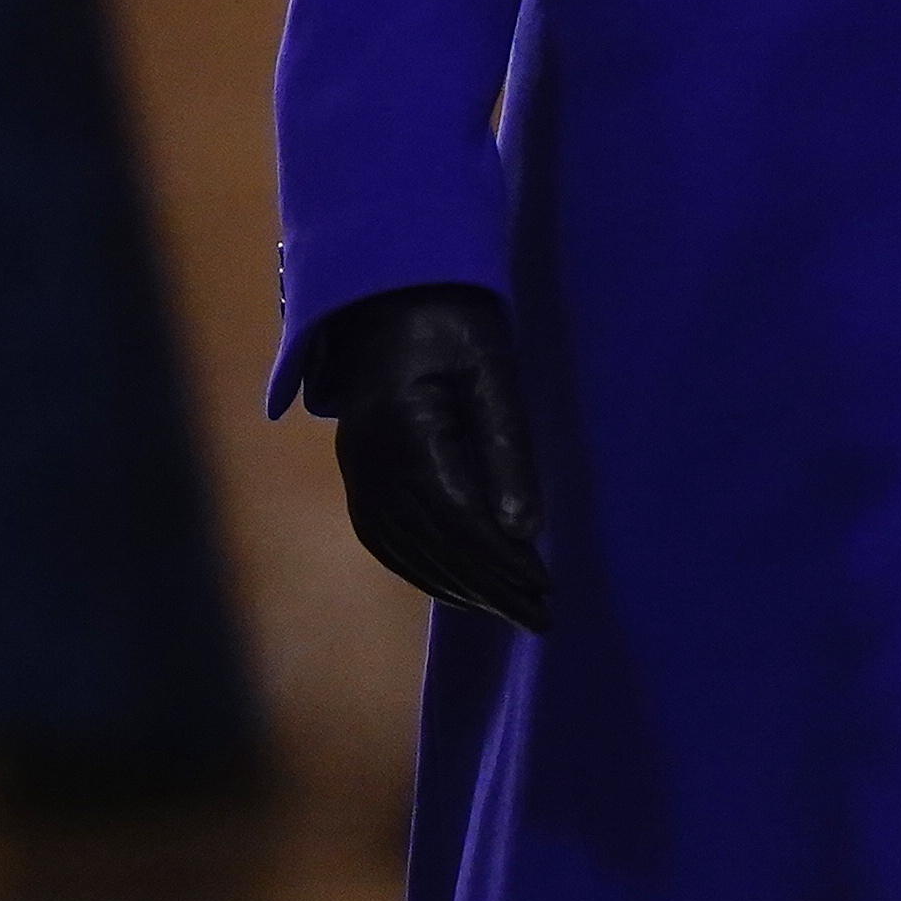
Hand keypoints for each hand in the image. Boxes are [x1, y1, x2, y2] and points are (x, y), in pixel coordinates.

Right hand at [301, 284, 549, 632]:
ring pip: (403, 547)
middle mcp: (369, 454)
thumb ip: (509, 448)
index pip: (458, 517)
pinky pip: (380, 533)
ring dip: (456, 586)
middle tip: (541, 617)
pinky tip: (454, 584)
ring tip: (507, 609)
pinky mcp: (354, 465)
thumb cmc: (454, 316)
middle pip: (432, 542)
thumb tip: (524, 530)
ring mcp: (355, 462)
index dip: (502, 562)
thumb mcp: (495, 370)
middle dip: (489, 587)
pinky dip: (418, 568)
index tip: (546, 588)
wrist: (389, 283)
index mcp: (405, 425)